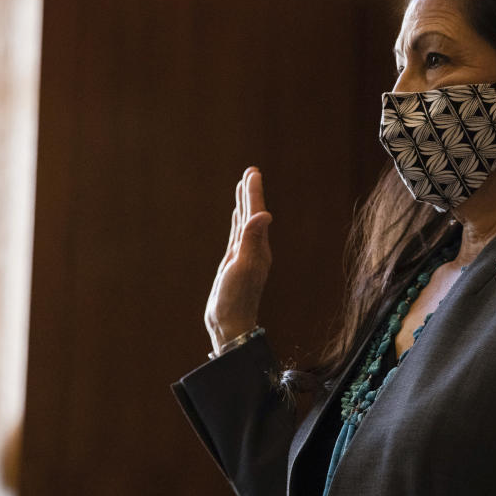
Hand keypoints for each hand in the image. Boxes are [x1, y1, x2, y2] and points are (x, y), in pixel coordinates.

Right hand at [204, 166, 272, 349]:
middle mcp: (254, 248)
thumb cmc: (235, 298)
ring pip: (244, 223)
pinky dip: (238, 222)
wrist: (230, 324)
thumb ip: (252, 240)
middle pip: (252, 214)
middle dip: (251, 193)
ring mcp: (245, 255)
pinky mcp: (234, 263)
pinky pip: (237, 235)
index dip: (254, 193)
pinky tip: (237, 216)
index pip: (256, 214)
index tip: (252, 173)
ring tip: (243, 186)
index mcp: (258, 247)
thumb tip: (265, 215)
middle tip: (251, 171)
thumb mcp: (243, 267)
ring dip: (244, 204)